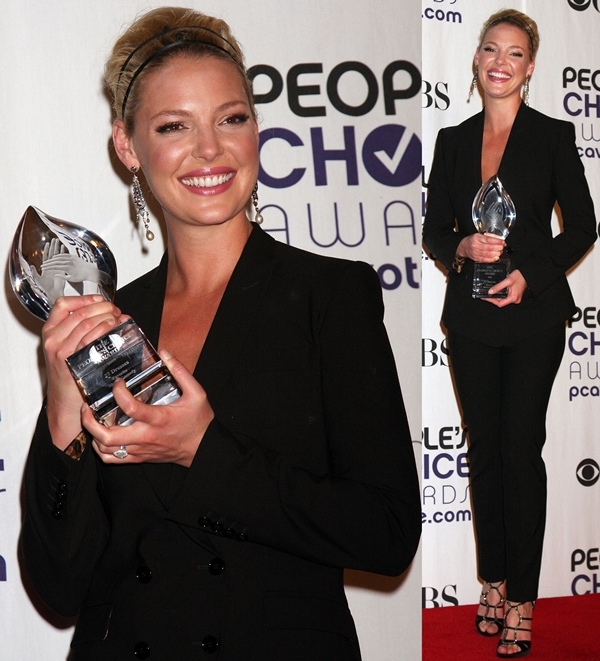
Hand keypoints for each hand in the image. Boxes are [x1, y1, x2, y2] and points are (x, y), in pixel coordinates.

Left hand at [29, 239, 68, 303]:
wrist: (53, 292)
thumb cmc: (45, 287)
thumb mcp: (38, 280)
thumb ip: (34, 273)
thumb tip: (31, 266)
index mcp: (46, 267)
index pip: (46, 257)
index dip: (47, 250)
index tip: (48, 244)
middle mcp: (52, 266)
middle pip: (52, 254)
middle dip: (53, 247)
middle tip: (55, 239)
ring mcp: (58, 267)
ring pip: (58, 256)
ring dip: (59, 249)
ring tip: (60, 242)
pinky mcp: (63, 269)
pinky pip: (63, 261)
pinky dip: (64, 255)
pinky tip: (65, 250)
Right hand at [41, 252, 106, 283]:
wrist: (90, 271)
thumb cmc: (81, 277)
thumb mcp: (71, 279)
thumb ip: (63, 277)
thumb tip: (55, 274)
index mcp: (68, 267)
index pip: (55, 267)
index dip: (48, 267)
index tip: (42, 268)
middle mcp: (69, 261)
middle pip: (55, 261)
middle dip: (48, 263)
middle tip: (43, 265)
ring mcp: (72, 258)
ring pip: (59, 257)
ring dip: (52, 259)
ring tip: (47, 261)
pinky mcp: (74, 256)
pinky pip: (64, 255)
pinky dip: (59, 256)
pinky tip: (54, 257)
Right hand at [43, 295, 123, 448]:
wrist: (66, 403)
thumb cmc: (72, 375)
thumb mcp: (71, 348)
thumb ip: (84, 331)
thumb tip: (114, 314)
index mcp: (51, 331)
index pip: (63, 304)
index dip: (85, 299)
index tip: (101, 300)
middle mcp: (52, 339)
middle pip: (80, 312)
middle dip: (102, 307)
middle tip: (115, 310)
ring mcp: (60, 350)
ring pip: (86, 323)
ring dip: (106, 317)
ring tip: (117, 319)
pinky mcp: (71, 361)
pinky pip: (89, 339)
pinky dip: (104, 331)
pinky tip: (113, 330)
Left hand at [85, 351, 213, 467]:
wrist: (203, 448)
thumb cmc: (199, 421)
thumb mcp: (196, 393)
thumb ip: (180, 371)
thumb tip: (165, 353)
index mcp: (158, 419)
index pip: (130, 407)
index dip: (118, 393)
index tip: (117, 383)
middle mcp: (145, 436)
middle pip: (108, 436)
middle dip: (90, 421)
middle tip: (88, 406)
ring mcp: (140, 449)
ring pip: (106, 449)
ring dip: (93, 434)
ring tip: (91, 419)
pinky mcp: (139, 457)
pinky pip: (112, 459)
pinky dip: (101, 449)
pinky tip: (101, 436)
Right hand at [456, 233, 505, 262]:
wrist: (464, 247)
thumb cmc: (473, 240)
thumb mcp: (480, 235)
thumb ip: (489, 237)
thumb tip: (500, 241)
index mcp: (477, 238)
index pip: (489, 239)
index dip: (497, 241)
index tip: (502, 242)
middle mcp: (475, 245)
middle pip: (489, 248)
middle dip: (498, 248)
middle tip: (502, 247)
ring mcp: (475, 253)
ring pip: (487, 254)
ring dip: (496, 254)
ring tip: (500, 252)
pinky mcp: (476, 258)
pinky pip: (485, 260)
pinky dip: (491, 259)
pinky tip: (496, 258)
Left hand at [483, 269, 526, 306]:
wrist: (527, 274)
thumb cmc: (519, 276)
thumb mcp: (507, 281)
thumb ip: (498, 287)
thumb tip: (490, 292)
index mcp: (513, 298)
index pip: (500, 303)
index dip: (492, 301)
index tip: (485, 297)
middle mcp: (515, 300)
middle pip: (501, 302)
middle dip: (493, 299)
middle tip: (485, 295)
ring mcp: (515, 298)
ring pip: (503, 299)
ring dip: (496, 297)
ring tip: (489, 293)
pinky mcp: (515, 295)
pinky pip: (506, 297)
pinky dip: (500, 295)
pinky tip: (496, 291)